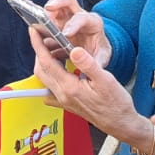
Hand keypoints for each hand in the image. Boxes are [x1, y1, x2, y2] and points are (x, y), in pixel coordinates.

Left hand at [29, 28, 148, 145]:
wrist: (120, 123)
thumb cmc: (116, 103)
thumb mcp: (106, 80)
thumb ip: (88, 64)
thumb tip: (74, 50)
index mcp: (69, 87)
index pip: (47, 63)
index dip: (38, 45)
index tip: (34, 31)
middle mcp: (62, 96)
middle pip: (41, 71)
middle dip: (38, 52)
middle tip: (42, 38)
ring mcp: (63, 101)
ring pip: (44, 80)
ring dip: (44, 64)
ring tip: (51, 50)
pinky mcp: (67, 104)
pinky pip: (50, 90)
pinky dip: (49, 77)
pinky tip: (58, 71)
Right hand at [42, 0, 111, 66]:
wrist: (96, 53)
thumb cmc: (99, 55)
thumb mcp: (102, 60)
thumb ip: (93, 62)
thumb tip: (75, 55)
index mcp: (93, 23)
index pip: (82, 18)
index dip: (73, 25)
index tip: (65, 35)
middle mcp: (80, 16)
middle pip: (68, 1)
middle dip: (56, 3)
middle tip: (46, 11)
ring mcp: (67, 18)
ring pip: (54, 7)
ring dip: (44, 14)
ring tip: (35, 24)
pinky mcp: (57, 24)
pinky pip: (46, 19)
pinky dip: (40, 26)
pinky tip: (35, 37)